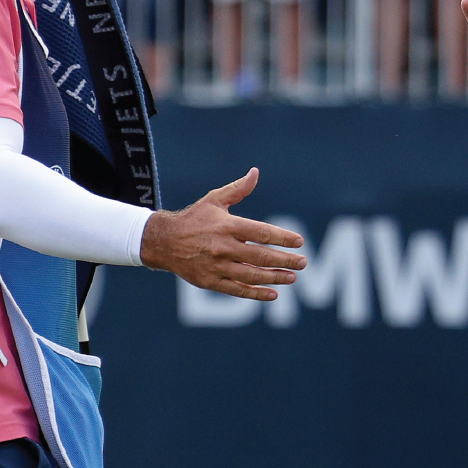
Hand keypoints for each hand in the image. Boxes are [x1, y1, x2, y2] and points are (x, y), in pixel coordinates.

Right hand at [141, 169, 306, 300]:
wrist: (163, 241)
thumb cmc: (194, 219)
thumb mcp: (214, 200)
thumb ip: (238, 189)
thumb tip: (255, 172)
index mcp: (227, 226)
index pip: (261, 233)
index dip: (282, 238)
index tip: (299, 242)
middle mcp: (223, 247)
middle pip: (261, 256)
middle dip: (285, 260)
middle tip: (303, 262)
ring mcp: (217, 266)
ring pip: (252, 275)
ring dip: (275, 277)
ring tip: (293, 277)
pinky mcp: (211, 282)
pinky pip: (238, 290)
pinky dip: (257, 294)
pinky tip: (274, 294)